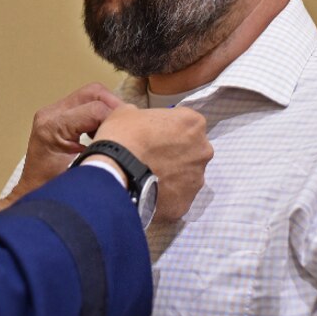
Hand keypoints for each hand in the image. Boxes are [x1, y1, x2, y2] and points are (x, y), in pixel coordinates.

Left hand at [0, 83, 120, 215]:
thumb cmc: (54, 188)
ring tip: (115, 130)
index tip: (130, 134)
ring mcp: (51, 113)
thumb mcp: (82, 171)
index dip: (117, 120)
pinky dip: (98, 113)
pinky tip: (103, 132)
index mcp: (53, 126)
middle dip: (114, 107)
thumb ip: (102, 152)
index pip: (96, 109)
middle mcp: (50, 114)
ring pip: (90, 95)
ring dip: (107, 109)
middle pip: (93, 92)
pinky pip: (83, 103)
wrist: (34, 193)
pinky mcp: (55, 116)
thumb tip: (128, 136)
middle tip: (127, 126)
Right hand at [92, 104, 211, 220]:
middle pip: (191, 150)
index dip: (167, 129)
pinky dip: (164, 196)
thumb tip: (140, 122)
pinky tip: (145, 193)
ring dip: (171, 176)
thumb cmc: (122, 137)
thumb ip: (142, 115)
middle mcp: (202, 150)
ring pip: (185, 176)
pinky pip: (175, 197)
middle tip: (150, 158)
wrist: (113, 172)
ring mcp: (196, 178)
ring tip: (146, 178)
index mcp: (192, 123)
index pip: (185, 123)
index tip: (152, 136)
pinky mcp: (185, 203)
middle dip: (175, 154)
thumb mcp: (126, 112)